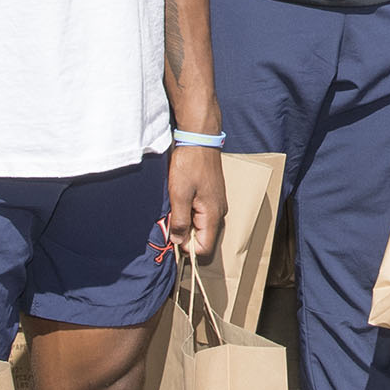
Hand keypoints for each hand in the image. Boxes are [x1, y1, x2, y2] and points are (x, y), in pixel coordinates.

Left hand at [164, 143, 225, 259]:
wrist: (199, 140)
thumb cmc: (189, 165)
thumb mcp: (179, 195)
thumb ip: (179, 221)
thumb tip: (178, 242)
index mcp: (213, 215)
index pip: (204, 249)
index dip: (187, 248)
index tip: (172, 235)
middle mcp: (219, 213)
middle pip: (203, 239)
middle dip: (185, 235)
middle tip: (170, 219)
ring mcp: (217, 204)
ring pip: (201, 226)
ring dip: (186, 222)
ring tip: (174, 207)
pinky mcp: (212, 197)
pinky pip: (201, 215)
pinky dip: (189, 212)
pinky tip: (180, 199)